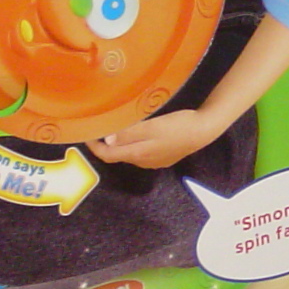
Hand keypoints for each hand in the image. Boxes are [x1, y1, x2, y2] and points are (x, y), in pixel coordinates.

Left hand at [87, 109, 222, 169]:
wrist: (203, 132)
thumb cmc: (176, 126)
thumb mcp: (150, 127)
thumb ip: (128, 134)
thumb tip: (107, 140)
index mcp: (138, 154)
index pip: (108, 155)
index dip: (94, 147)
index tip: (86, 135)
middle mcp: (144, 161)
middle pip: (118, 155)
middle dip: (106, 144)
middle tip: (99, 128)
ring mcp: (155, 161)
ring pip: (131, 153)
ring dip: (121, 143)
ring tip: (117, 128)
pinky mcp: (164, 157)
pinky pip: (143, 152)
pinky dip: (134, 144)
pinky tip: (139, 134)